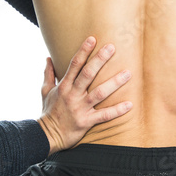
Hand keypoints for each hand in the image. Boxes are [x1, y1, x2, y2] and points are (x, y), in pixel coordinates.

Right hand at [37, 36, 132, 154]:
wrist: (46, 136)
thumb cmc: (48, 112)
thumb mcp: (45, 91)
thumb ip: (49, 74)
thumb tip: (48, 58)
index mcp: (64, 86)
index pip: (74, 65)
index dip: (83, 51)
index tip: (92, 39)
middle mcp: (72, 95)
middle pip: (87, 74)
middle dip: (99, 60)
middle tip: (112, 47)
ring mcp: (80, 108)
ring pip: (99, 93)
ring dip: (114, 83)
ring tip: (128, 73)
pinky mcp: (86, 121)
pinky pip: (104, 115)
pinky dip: (117, 110)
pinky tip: (130, 104)